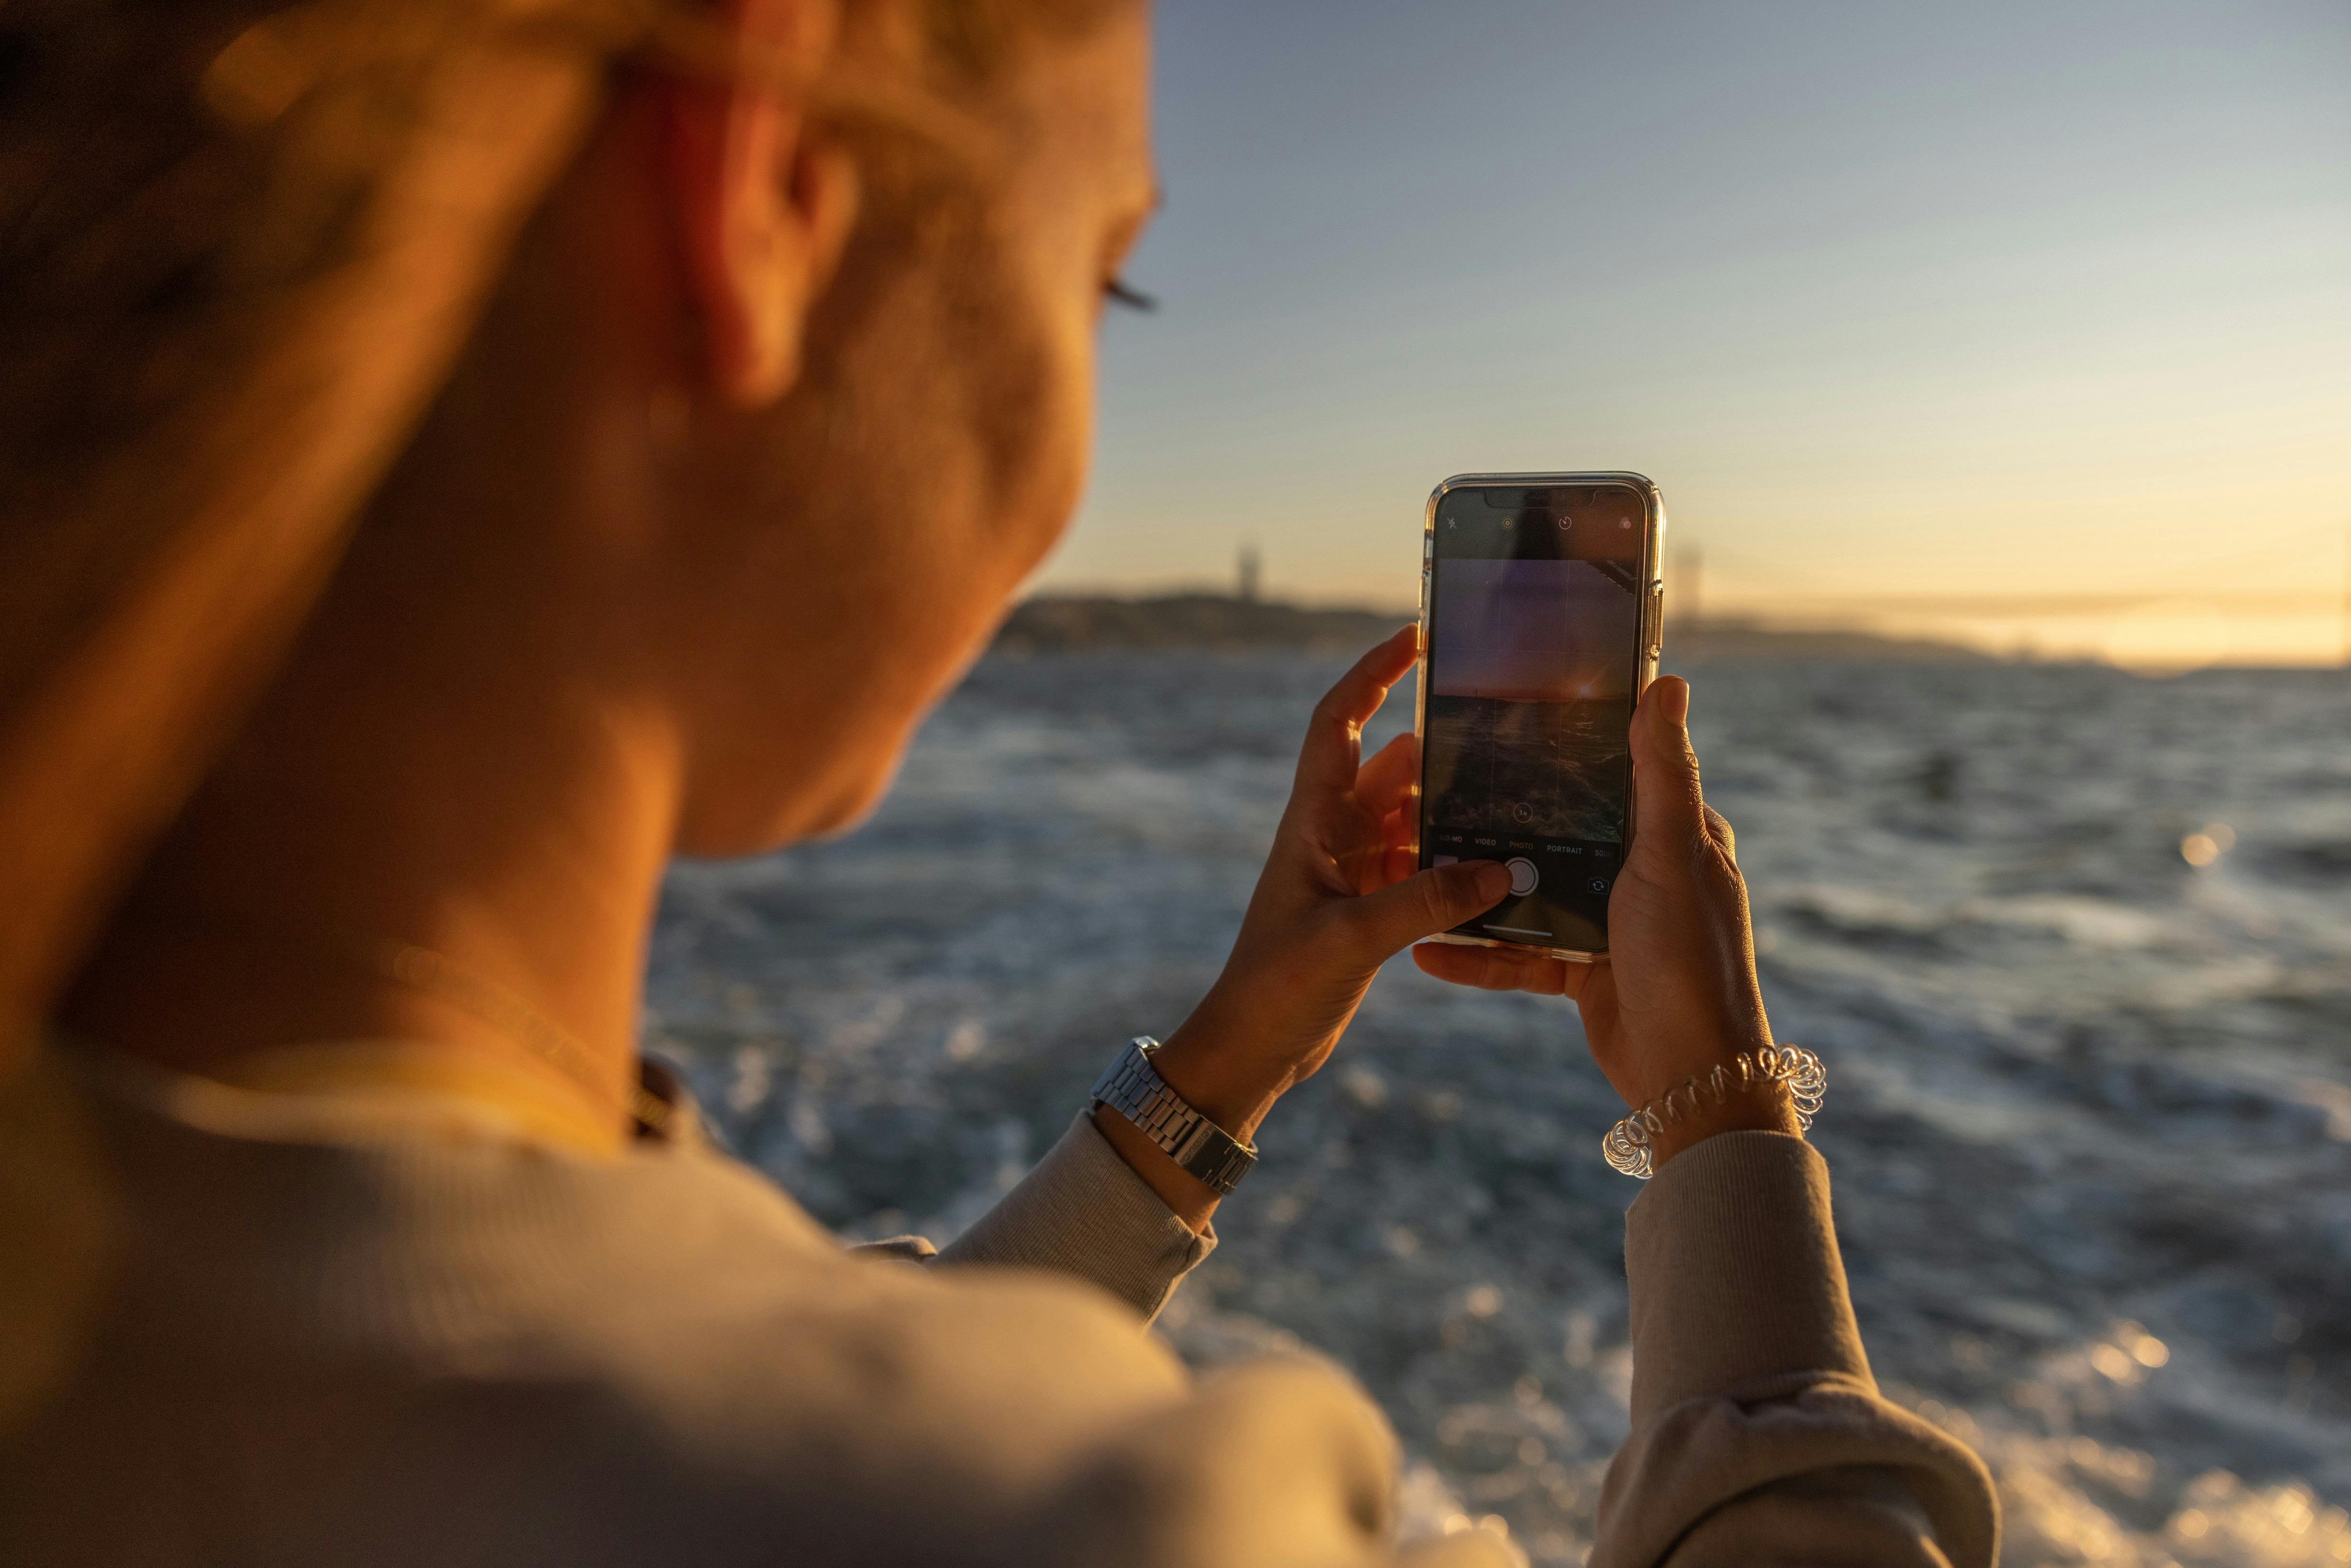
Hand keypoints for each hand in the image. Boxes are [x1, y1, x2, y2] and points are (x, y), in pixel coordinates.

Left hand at [1117, 629, 1509, 1201]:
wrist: (1250, 1050)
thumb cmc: (1277, 987)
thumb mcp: (1351, 939)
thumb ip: (1427, 900)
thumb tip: (1506, 869)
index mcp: (1313, 821)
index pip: (1339, 722)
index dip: (1373, 673)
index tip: (1415, 635)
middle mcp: (1333, 835)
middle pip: (1392, 765)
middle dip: (1441, 741)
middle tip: (1506, 720)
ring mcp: (1353, 872)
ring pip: (1414, 816)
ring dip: (1457, 806)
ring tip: (1522, 789)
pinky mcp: (1371, 909)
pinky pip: (1423, 866)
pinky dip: (1458, 861)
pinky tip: (1504, 864)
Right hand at [1411, 676, 1795, 1166]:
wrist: (1690, 1075)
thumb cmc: (1691, 956)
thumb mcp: (1671, 852)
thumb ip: (1662, 773)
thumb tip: (1669, 683)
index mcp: (1674, 836)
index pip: (1620, 775)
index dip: (1571, 750)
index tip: (1509, 725)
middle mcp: (1643, 874)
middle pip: (1562, 833)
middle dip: (1506, 819)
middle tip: (1437, 795)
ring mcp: (1610, 925)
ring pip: (1531, 894)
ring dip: (1478, 893)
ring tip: (1418, 873)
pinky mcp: (1583, 973)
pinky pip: (1519, 955)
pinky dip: (1477, 956)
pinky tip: (1426, 953)